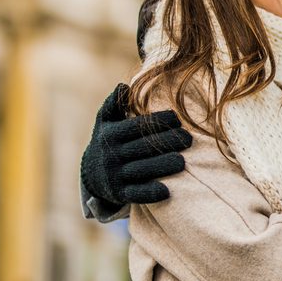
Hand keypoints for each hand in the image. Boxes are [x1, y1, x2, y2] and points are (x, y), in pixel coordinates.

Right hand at [80, 84, 191, 205]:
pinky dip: (149, 193)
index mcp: (110, 135)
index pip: (137, 127)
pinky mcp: (120, 194)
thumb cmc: (109, 141)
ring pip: (140, 170)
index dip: (158, 122)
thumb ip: (114, 105)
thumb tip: (123, 86)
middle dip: (166, 142)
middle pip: (142, 148)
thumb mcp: (106, 122)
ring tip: (182, 162)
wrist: (92, 175)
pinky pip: (135, 194)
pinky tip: (166, 191)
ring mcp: (115, 176)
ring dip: (162, 166)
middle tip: (188, 139)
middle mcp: (111, 156)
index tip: (178, 119)